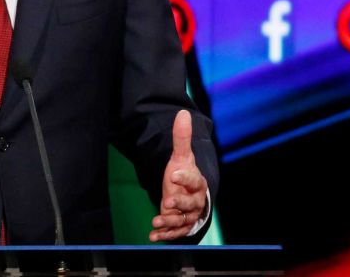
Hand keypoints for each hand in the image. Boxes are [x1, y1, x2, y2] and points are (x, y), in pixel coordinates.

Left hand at [149, 110, 208, 241]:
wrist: (189, 195)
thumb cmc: (184, 175)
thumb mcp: (181, 157)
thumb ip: (181, 138)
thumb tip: (182, 113)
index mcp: (197, 183)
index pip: (193, 180)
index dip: (185, 178)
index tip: (173, 175)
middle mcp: (195, 201)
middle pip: (190, 204)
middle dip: (179, 204)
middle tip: (167, 201)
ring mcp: (188, 215)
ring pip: (182, 220)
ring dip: (169, 222)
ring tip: (156, 221)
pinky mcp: (180, 226)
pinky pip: (174, 232)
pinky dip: (164, 235)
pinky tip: (152, 235)